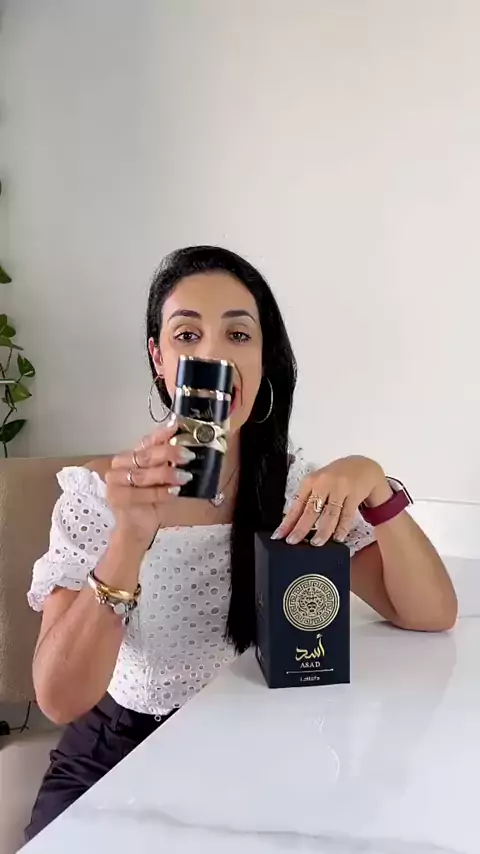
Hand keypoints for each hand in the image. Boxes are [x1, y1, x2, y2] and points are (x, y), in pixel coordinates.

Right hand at [106, 418, 194, 549]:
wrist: (137, 527)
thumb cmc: (151, 501)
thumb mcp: (163, 479)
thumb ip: (169, 463)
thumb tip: (187, 448)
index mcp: (131, 456)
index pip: (147, 441)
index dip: (161, 434)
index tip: (176, 426)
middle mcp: (120, 465)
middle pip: (145, 456)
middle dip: (168, 453)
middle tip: (188, 455)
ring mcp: (115, 482)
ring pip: (142, 474)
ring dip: (166, 474)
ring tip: (184, 476)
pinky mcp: (117, 498)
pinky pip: (141, 493)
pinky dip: (160, 492)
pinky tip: (174, 491)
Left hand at [272, 455, 389, 545]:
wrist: (363, 467)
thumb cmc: (336, 477)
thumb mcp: (319, 483)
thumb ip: (308, 500)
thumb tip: (295, 525)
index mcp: (311, 481)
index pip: (297, 505)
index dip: (288, 522)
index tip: (279, 535)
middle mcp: (324, 484)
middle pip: (311, 510)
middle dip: (301, 528)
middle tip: (294, 541)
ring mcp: (340, 489)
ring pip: (329, 515)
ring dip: (323, 532)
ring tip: (316, 543)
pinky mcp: (354, 495)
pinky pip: (346, 515)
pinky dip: (341, 528)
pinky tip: (337, 537)